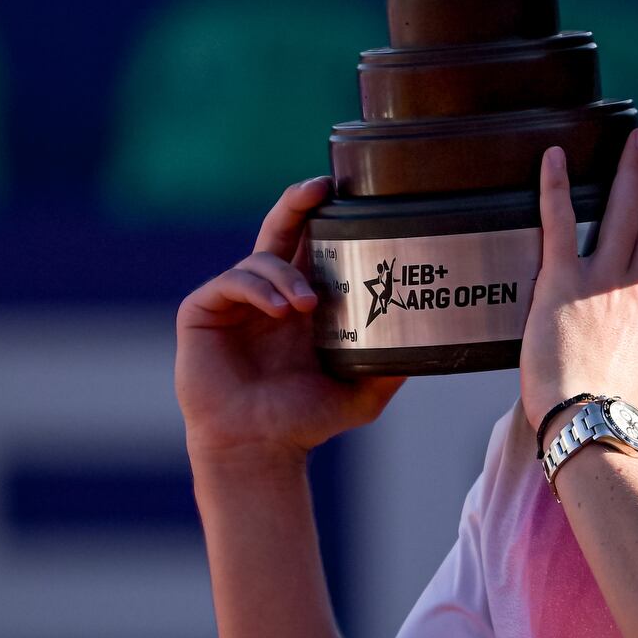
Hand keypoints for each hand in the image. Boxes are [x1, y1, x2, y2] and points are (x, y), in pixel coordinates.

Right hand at [176, 176, 403, 476]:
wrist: (259, 449)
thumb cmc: (304, 421)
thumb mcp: (361, 393)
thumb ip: (391, 366)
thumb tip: (435, 345)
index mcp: (302, 302)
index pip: (314, 246)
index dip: (326, 217)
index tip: (348, 193)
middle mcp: (269, 293)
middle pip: (282, 229)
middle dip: (299, 202)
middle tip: (320, 189)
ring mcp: (234, 301)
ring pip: (261, 258)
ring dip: (286, 273)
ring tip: (305, 304)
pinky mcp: (202, 311)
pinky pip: (231, 282)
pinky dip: (258, 289)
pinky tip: (279, 310)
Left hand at [519, 129, 637, 434]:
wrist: (590, 420)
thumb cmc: (609, 410)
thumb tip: (635, 337)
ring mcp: (604, 281)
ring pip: (624, 211)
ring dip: (630, 169)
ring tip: (635, 139)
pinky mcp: (562, 281)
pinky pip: (560, 221)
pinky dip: (556, 185)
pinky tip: (555, 157)